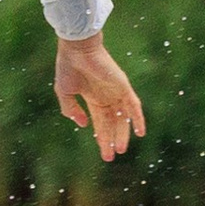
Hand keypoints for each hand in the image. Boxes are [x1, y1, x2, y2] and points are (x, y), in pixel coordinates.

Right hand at [55, 30, 145, 161]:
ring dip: (123, 133)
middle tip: (112, 156)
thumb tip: (83, 124)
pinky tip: (140, 132)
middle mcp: (106, 97)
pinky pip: (134, 105)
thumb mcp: (64, 93)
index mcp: (93, 98)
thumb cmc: (68, 67)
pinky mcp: (123, 86)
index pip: (100, 122)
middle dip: (112, 139)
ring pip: (123, 117)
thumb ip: (71, 110)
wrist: (77, 49)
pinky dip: (138, 118)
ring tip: (121, 150)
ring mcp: (116, 92)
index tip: (103, 154)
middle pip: (112, 123)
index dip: (102, 138)